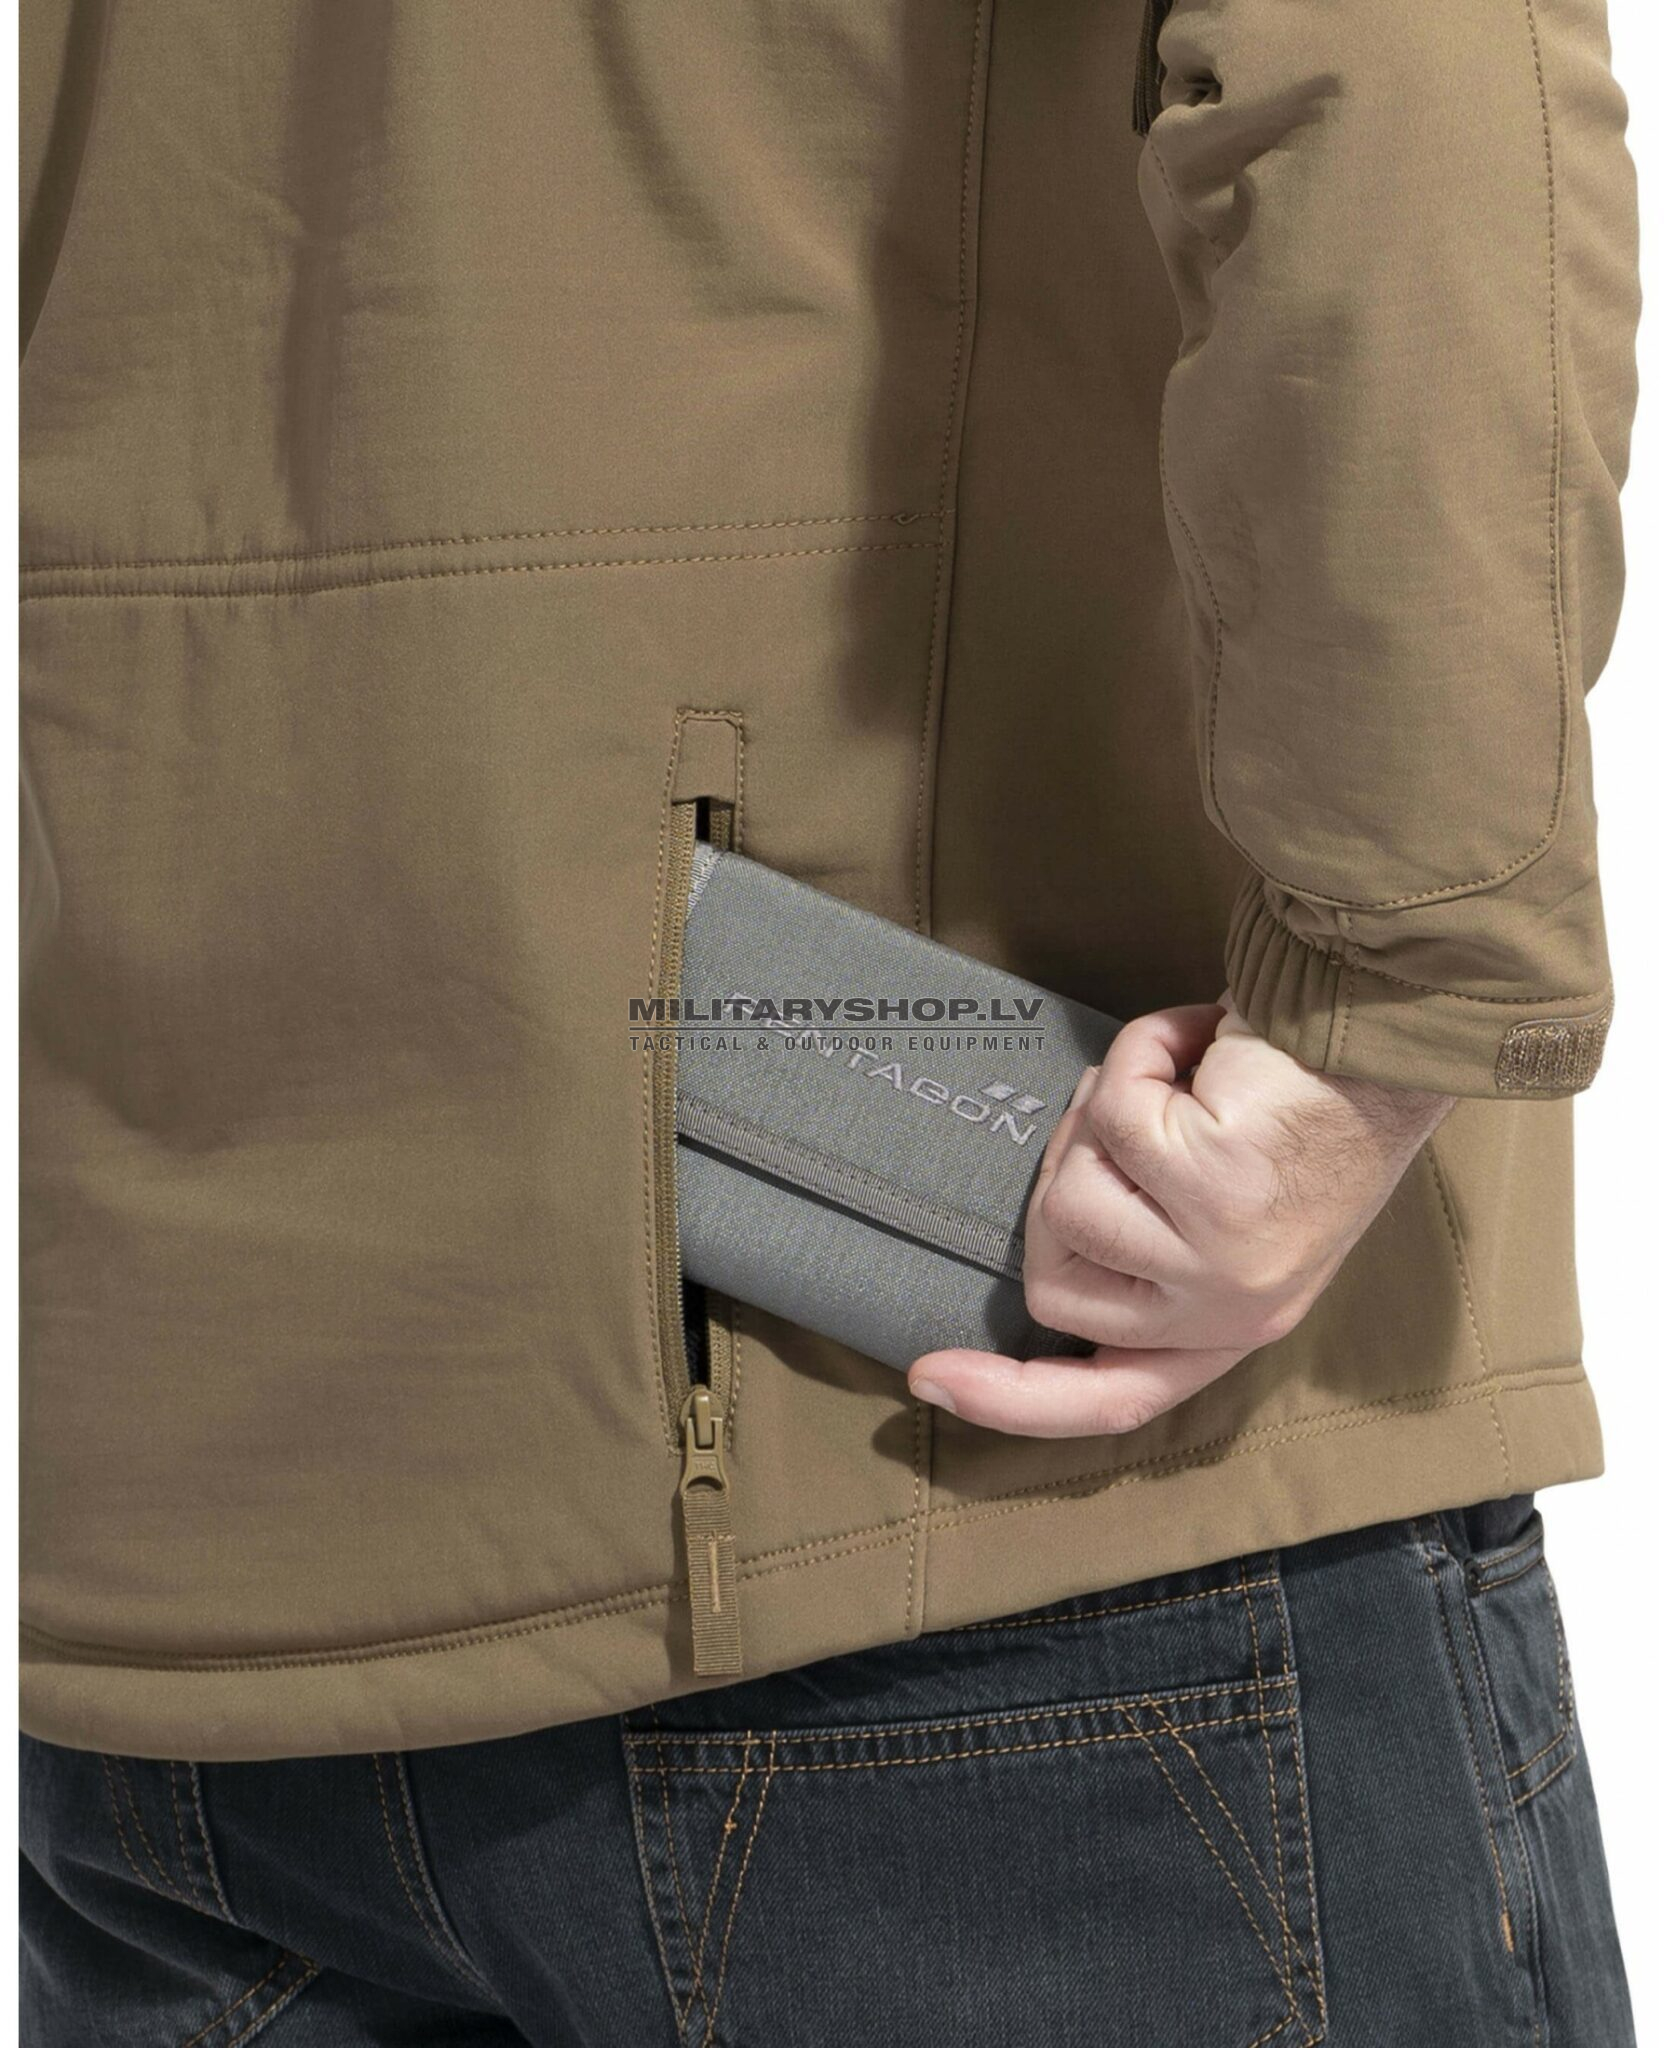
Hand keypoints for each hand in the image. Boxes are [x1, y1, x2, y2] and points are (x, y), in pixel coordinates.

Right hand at [908, 1002, 1451, 1436]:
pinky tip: (1204, 1046)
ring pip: (1066, 1198)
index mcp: (1229, 1325)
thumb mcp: (1220, 1207)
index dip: (1014, 1399)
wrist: (1381, 1032)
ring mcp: (1220, 1258)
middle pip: (1055, 1286)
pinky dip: (1144, 1054)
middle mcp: (1228, 1311)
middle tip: (1137, 1123)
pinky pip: (1111, 1114)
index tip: (932, 1380)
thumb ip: (1146, 1243)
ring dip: (1108, 1115)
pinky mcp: (1213, 1187)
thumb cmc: (1299, 1104)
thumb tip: (1047, 1232)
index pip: (1111, 1398)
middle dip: (1063, 1186)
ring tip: (1184, 1083)